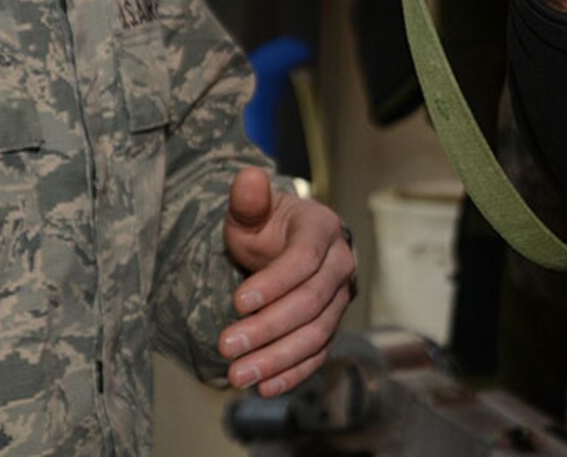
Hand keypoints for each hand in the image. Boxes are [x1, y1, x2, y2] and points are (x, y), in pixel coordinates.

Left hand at [218, 166, 355, 396]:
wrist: (284, 247)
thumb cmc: (266, 226)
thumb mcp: (252, 210)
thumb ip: (248, 198)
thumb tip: (248, 179)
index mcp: (322, 230)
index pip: (304, 259)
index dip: (274, 282)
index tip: (237, 302)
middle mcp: (340, 265)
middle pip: (310, 302)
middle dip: (268, 328)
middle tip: (227, 346)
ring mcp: (338, 300)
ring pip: (316, 333)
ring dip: (277, 358)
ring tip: (238, 374)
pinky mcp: (331, 327)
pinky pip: (318, 354)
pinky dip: (293, 373)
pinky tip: (265, 387)